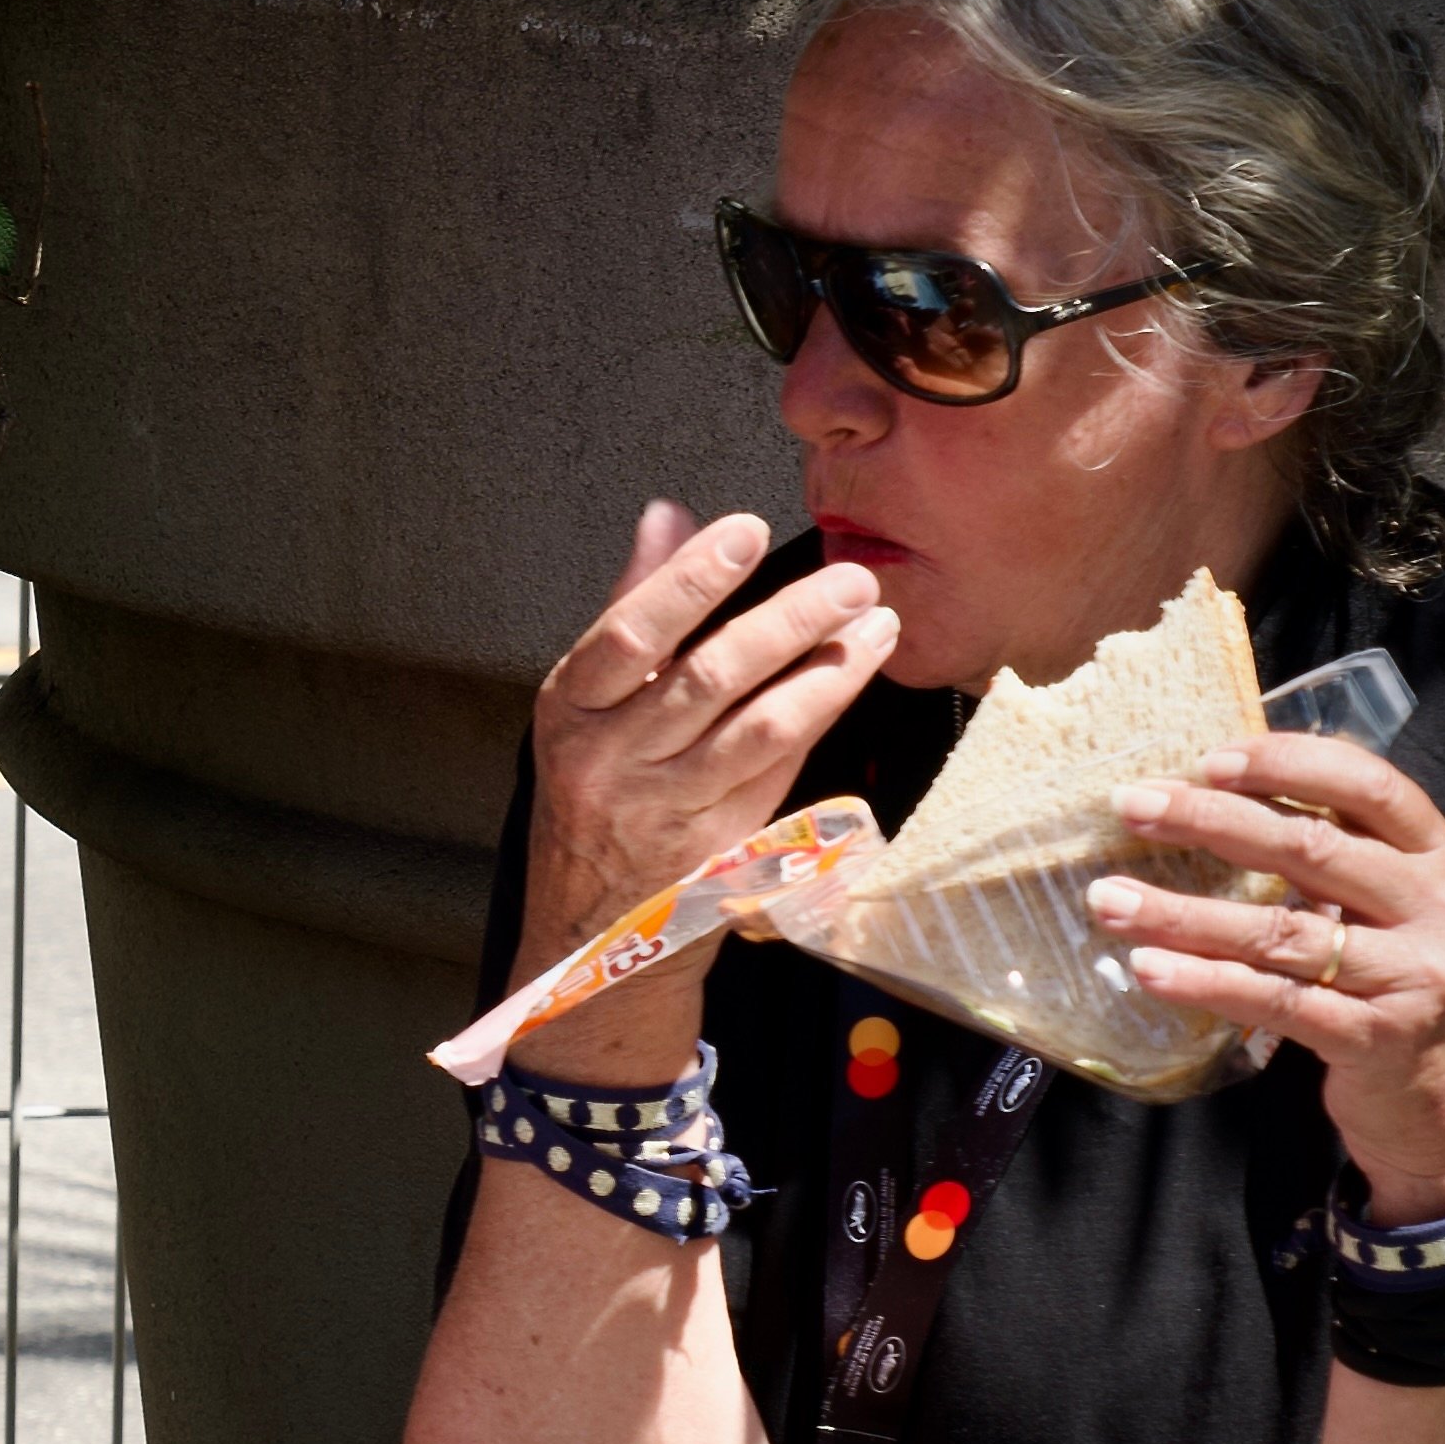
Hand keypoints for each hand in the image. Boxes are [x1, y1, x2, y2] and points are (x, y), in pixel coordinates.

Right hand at [517, 505, 898, 1075]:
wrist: (593, 927)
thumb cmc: (593, 794)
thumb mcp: (587, 702)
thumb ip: (631, 606)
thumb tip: (667, 516)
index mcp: (569, 712)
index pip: (629, 635)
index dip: (687, 582)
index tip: (742, 531)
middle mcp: (611, 762)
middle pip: (707, 679)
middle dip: (787, 620)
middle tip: (850, 578)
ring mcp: (667, 809)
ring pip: (759, 728)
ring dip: (826, 669)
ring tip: (875, 619)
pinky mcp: (720, 846)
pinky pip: (782, 770)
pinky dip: (823, 716)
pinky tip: (856, 674)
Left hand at [1094, 737, 1444, 1218]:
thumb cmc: (1403, 982)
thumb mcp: (1397, 905)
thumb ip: (1338, 854)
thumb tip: (1217, 791)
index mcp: (1438, 858)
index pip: (1370, 786)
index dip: (1290, 763)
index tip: (1209, 758)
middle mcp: (1435, 908)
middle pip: (1312, 849)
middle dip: (1211, 820)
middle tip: (1132, 805)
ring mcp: (1409, 975)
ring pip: (1279, 932)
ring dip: (1182, 913)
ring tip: (1107, 900)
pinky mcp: (1375, 1038)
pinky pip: (1275, 1002)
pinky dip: (1206, 982)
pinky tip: (1148, 969)